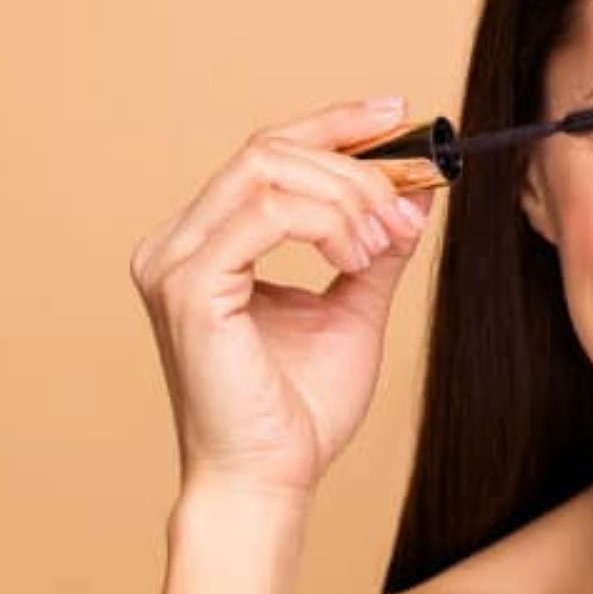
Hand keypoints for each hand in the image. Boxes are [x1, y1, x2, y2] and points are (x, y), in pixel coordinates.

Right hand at [130, 97, 432, 500]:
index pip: (268, 153)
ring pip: (269, 168)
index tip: (398, 115)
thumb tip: (415, 192)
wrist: (273, 479)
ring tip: (382, 244)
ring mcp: (175, 261)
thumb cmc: (301, 409)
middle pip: (271, 150)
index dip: (335, 124)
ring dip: (347, 195)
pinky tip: (358, 259)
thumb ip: (375, 247)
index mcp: (208, 242)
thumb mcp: (354, 309)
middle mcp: (178, 242)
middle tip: (406, 209)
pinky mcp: (190, 286)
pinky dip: (327, 221)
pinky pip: (266, 213)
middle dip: (356, 167)